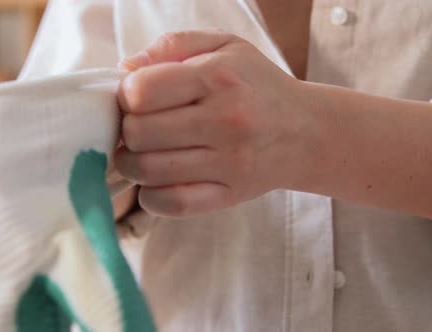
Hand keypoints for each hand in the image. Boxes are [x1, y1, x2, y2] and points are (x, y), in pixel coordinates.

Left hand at [115, 30, 319, 216]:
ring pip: (147, 171)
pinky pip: (171, 204)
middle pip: (138, 134)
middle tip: (138, 126)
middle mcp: (224, 122)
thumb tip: (126, 69)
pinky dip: (150, 195)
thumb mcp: (224, 46)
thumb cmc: (258, 85)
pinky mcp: (228, 195)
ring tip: (143, 152)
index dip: (126, 95)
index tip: (136, 98)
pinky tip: (157, 180)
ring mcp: (228, 163)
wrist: (306, 131)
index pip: (141, 92)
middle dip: (126, 129)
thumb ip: (174, 46)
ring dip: (132, 162)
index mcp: (217, 78)